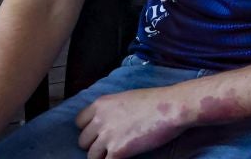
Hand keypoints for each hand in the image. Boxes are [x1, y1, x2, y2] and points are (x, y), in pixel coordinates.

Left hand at [75, 85, 192, 158]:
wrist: (172, 107)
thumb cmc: (156, 100)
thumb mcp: (126, 98)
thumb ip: (111, 110)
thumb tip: (106, 122)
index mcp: (101, 104)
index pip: (79, 122)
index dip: (89, 129)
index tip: (99, 132)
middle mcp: (100, 120)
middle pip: (83, 141)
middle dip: (95, 145)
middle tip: (110, 144)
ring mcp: (107, 136)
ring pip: (91, 156)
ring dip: (103, 156)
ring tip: (118, 152)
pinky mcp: (117, 151)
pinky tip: (123, 158)